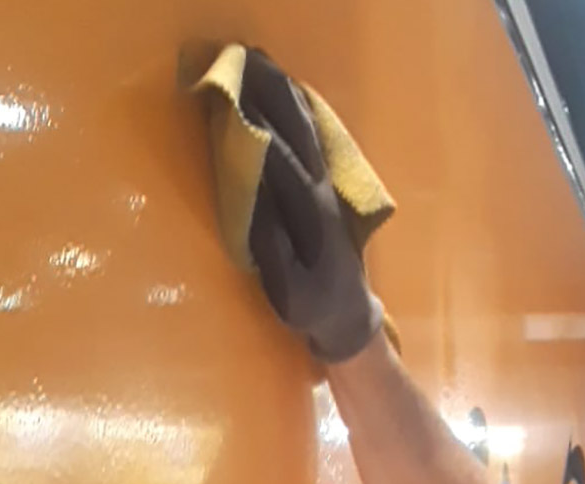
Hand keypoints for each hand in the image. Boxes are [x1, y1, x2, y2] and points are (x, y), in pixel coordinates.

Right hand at [240, 49, 383, 362]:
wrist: (349, 316)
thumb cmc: (311, 307)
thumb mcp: (287, 287)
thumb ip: (271, 246)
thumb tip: (252, 203)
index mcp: (312, 216)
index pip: (282, 163)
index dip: (258, 131)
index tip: (235, 99)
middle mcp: (324, 194)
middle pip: (300, 137)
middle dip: (273, 100)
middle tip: (244, 66)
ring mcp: (330, 191)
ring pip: (310, 136)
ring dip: (288, 101)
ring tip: (265, 68)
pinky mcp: (329, 193)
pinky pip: (315, 146)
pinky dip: (302, 118)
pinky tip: (292, 100)